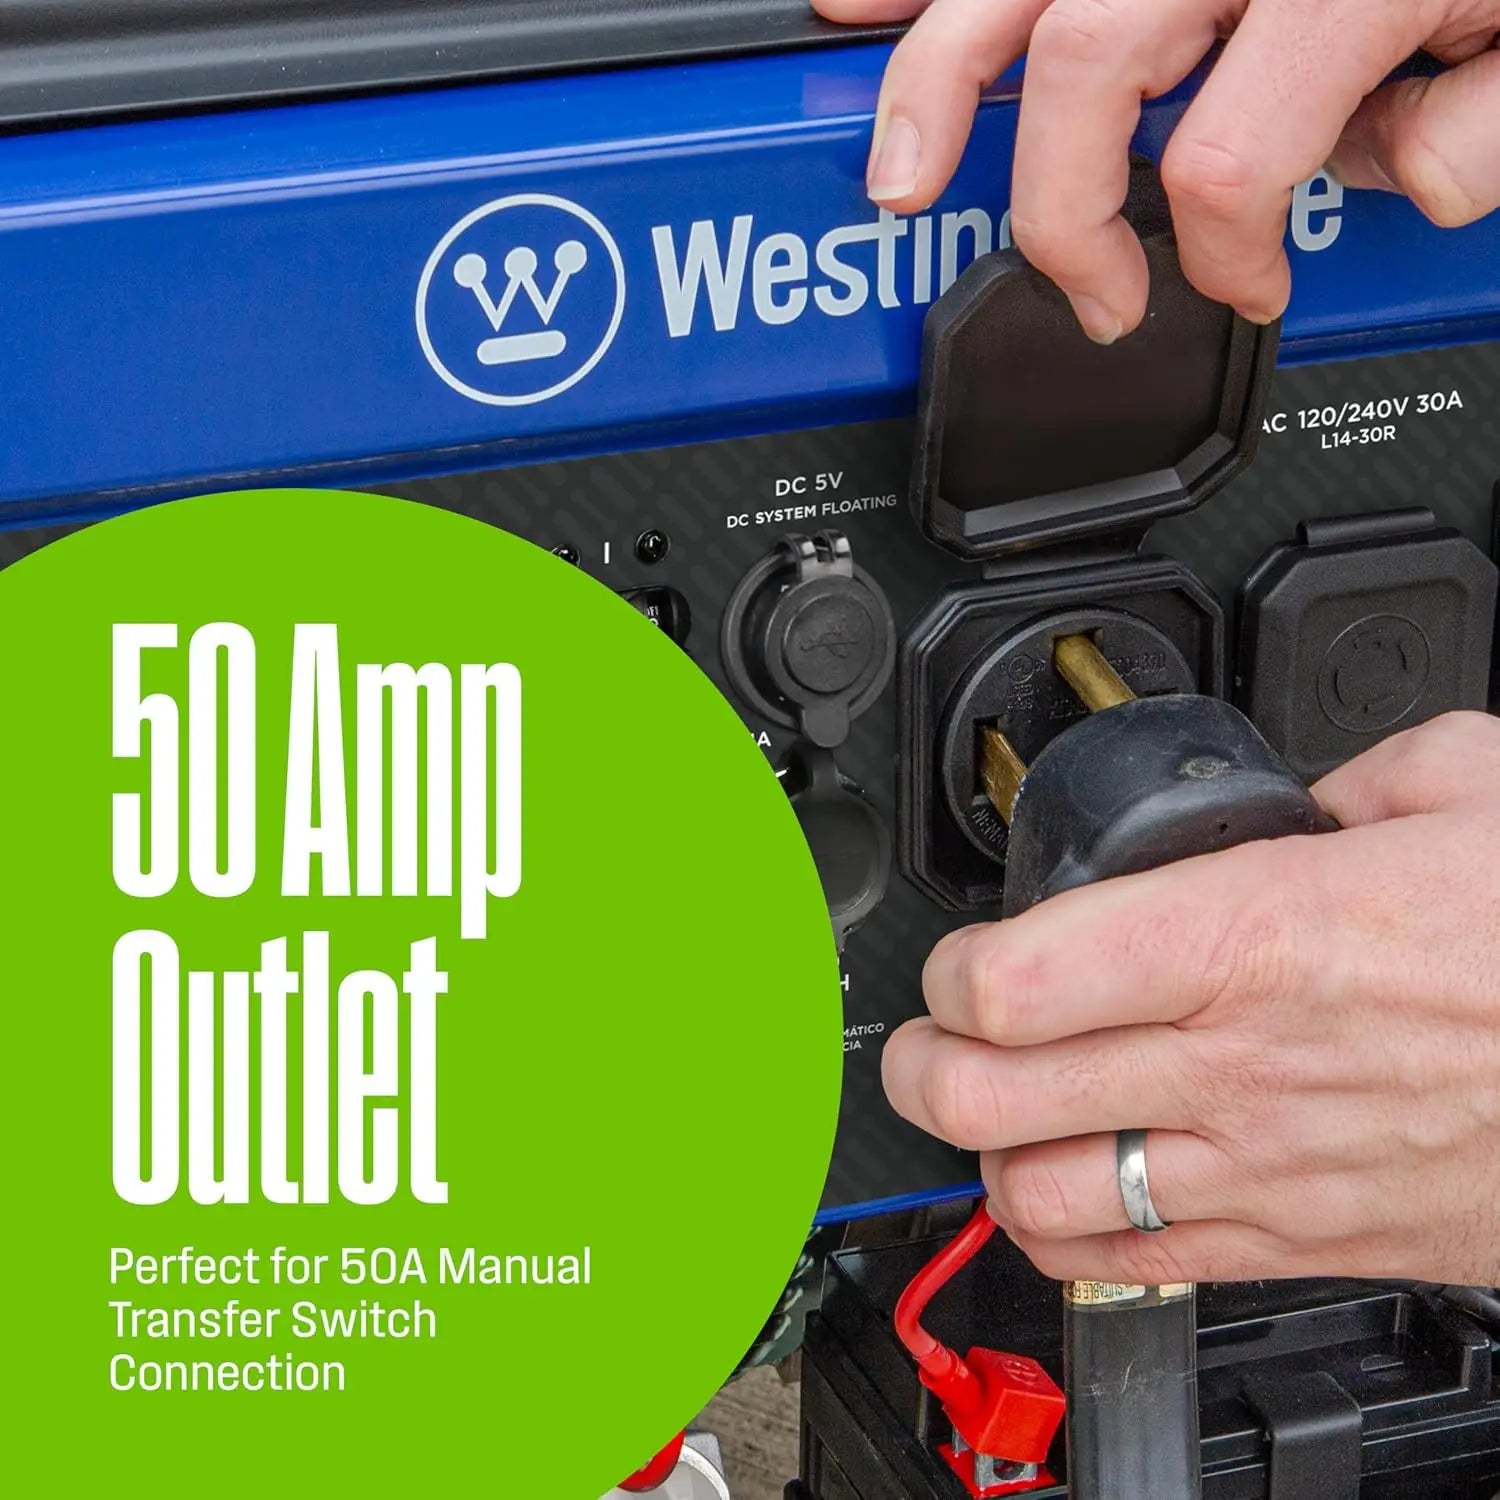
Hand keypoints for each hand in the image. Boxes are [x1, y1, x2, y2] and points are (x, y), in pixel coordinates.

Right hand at [813, 0, 1499, 340]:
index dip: (1224, 256)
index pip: (1229, 160)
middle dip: (1063, 209)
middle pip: (1086, 66)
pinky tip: (859, 7)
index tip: (1247, 284)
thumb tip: (1397, 180)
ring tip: (899, 183)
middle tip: (1090, 287)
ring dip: (933, 87)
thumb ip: (1480, 126)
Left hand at [882, 711, 1499, 1288]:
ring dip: (983, 1153)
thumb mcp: (1470, 786)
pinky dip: (1064, 1236)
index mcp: (1256, 934)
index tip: (961, 950)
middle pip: (987, 1092)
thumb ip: (1348, 780)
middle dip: (920, 1063)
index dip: (953, 966)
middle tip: (927, 1034)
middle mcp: (1237, 1062)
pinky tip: (1061, 1190)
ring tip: (985, 1110)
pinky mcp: (1302, 1238)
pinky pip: (1133, 1267)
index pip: (1018, 977)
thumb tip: (1295, 795)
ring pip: (1037, 1194)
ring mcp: (1261, 1165)